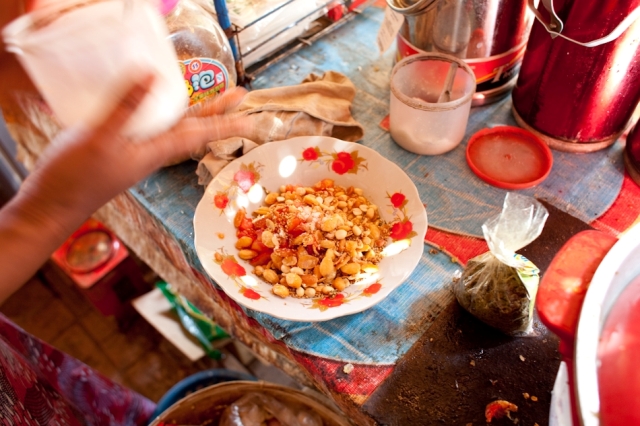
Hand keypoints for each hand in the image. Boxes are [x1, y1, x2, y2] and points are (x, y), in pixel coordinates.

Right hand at [23, 77, 251, 216]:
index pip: (198, 133)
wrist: (52, 205)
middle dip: (217, 110)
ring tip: (211, 97)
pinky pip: (151, 127)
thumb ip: (126, 109)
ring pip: (173, 126)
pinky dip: (162, 113)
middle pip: (192, 127)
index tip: (250, 115)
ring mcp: (136, 150)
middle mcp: (151, 150)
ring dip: (194, 111)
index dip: (225, 121)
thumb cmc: (76, 179)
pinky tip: (156, 105)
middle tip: (241, 95)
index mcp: (155, 150)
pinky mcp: (119, 148)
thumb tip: (154, 79)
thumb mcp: (100, 140)